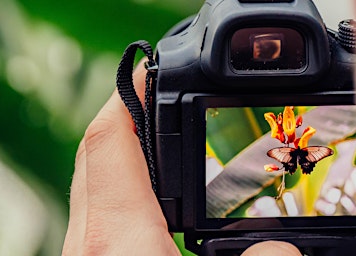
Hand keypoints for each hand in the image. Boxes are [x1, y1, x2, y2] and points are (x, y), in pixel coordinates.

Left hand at [62, 60, 178, 254]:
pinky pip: (90, 206)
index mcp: (122, 238)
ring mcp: (79, 251)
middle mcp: (88, 240)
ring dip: (117, 146)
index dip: (127, 94)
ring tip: (151, 134)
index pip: (109, 140)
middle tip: (154, 94)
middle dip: (122, 112)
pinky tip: (140, 190)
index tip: (150, 69)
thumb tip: (276, 243)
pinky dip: (113, 181)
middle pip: (92, 151)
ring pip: (87, 179)